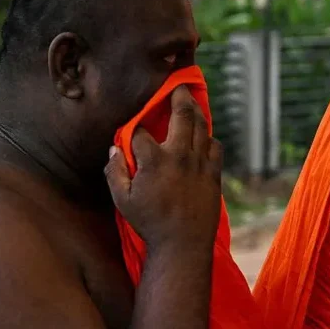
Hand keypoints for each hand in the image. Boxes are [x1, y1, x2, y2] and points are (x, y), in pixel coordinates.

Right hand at [104, 85, 222, 252]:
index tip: (133, 125)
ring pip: (202, 127)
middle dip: (179, 96)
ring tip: (191, 102)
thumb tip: (114, 149)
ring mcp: (200, 163)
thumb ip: (115, 171)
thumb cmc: (149, 222)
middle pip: (181, 115)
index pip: (141, 131)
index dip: (135, 126)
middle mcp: (180, 155)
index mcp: (154, 160)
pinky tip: (204, 135)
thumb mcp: (122, 200)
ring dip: (197, 111)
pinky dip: (209, 137)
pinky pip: (215, 146)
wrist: (183, 244)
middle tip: (179, 84)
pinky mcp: (214, 173)